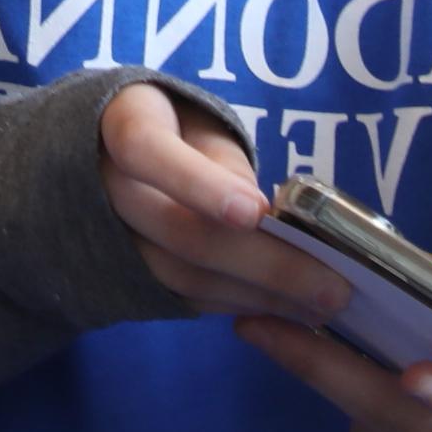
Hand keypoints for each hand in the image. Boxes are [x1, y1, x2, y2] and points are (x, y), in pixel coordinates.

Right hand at [97, 82, 341, 324]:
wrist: (100, 159)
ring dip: (258, 294)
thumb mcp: (196, 125)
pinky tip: (284, 307)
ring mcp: (107, 240)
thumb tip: (265, 220)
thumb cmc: (171, 131)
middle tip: (331, 286)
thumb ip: (224, 163)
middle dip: (263, 262)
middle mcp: (101, 187)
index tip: (255, 213)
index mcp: (121, 123)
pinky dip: (237, 303)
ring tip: (321, 305)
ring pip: (182, 276)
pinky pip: (183, 299)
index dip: (198, 184)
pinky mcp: (126, 277)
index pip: (147, 151)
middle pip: (179, 231)